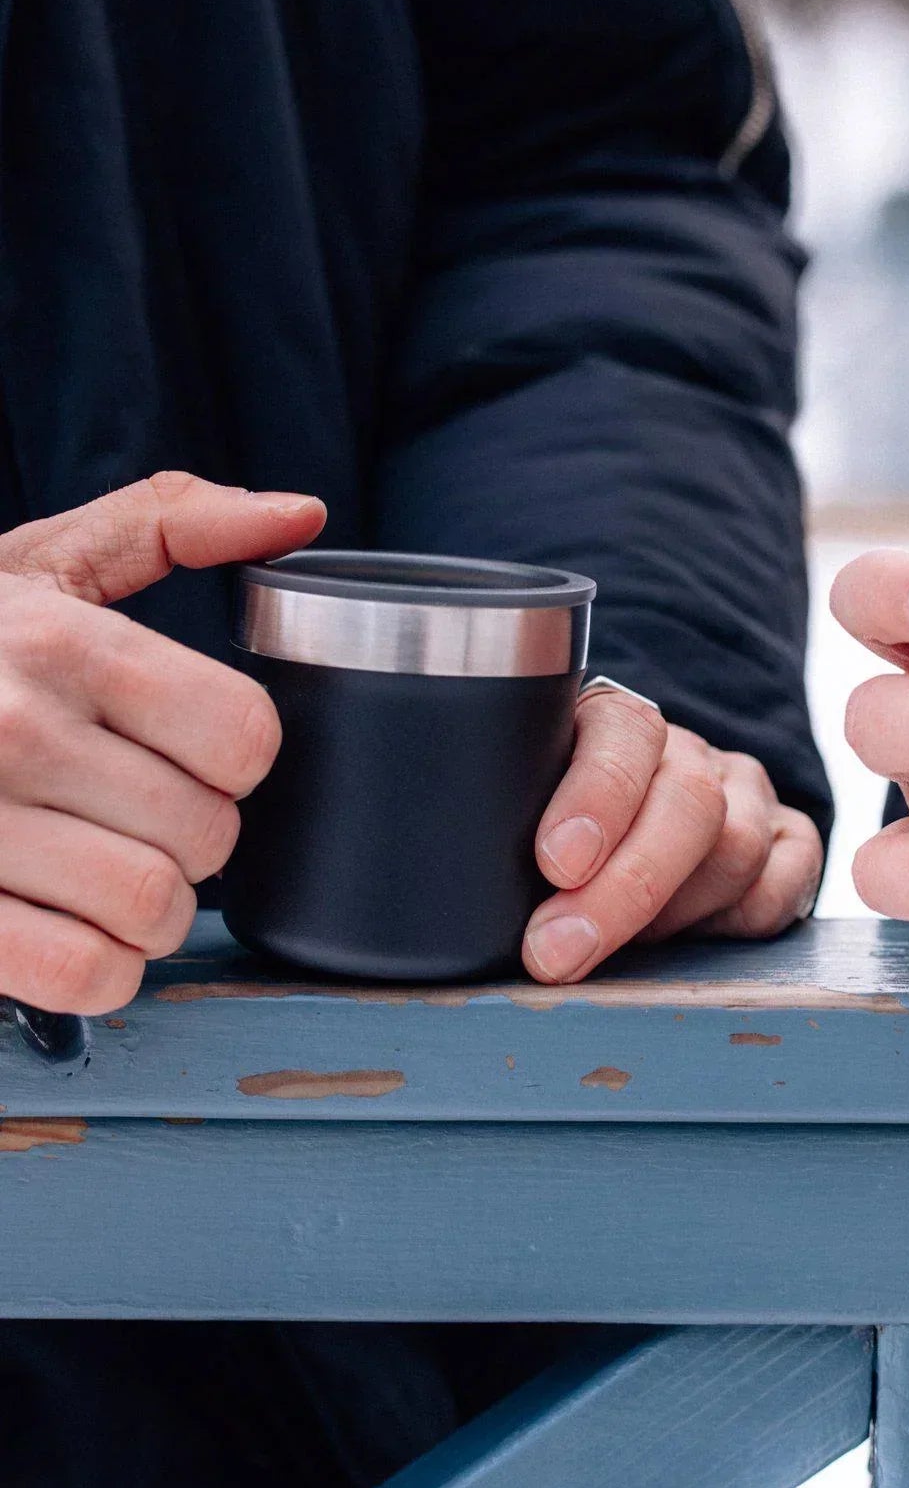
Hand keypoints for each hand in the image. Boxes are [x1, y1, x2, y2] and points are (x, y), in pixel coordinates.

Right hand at [0, 472, 326, 1014]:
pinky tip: (76, 932)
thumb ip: (172, 522)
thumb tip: (301, 512)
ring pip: (155, 907)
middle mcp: (11, 731)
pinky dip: (103, 970)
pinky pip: (82, 975)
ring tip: (111, 874)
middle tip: (142, 819)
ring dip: (156, 911)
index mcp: (59, 644)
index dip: (234, 757)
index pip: (245, 736)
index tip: (193, 753)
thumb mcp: (44, 561)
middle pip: (210, 832)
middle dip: (196, 838)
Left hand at [521, 682, 822, 982]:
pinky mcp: (788, 842)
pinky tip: (685, 942)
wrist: (624, 836)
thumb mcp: (517, 810)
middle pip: (690, 802)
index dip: (597, 797)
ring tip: (612, 952)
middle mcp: (690, 754)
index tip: (556, 862)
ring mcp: (747, 795)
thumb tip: (467, 900)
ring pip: (737, 848)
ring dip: (671, 914)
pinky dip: (736, 923)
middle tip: (559, 950)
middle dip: (625, 887)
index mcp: (618, 723)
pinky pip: (782, 884)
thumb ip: (500, 826)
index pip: (625, 735)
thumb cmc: (556, 830)